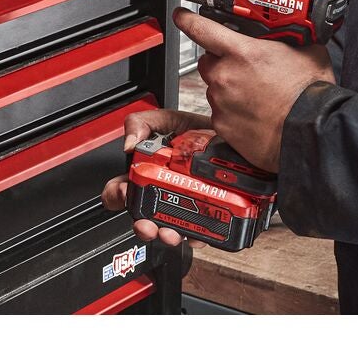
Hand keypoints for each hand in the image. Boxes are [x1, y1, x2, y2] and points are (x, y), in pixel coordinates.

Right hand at [100, 106, 208, 247]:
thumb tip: (128, 144)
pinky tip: (196, 233)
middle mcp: (166, 191)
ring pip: (169, 229)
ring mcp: (187, 206)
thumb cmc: (202, 132)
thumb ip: (143, 123)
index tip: (124, 193)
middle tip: (145, 223)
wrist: (240, 139)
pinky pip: (200, 234)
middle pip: (144, 216)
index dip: (118, 193)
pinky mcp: (208, 217)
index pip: (124, 187)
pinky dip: (196, 238)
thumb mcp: (170, 120)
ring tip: (169, 233)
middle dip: (141, 225)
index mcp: (150, 170)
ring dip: (165, 235)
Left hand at [183, 11, 332, 171]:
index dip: (188, 20)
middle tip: (246, 71)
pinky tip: (254, 115)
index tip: (181, 16)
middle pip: (208, 62)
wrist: (313, 133)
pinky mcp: (222, 127)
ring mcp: (221, 103)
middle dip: (221, 63)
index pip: (201, 29)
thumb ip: (286, 38)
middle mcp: (225, 77)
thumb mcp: (305, 51)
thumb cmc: (311, 95)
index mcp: (241, 53)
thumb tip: (287, 30)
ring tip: (257, 97)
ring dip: (229, 90)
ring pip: (215, 89)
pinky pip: (220, 114)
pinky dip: (232, 113)